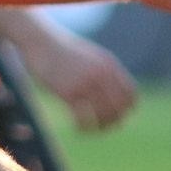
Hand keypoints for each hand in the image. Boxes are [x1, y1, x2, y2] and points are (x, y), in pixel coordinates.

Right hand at [17, 28, 136, 130]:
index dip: (126, 110)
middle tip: (103, 128)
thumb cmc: (62, 50)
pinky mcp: (68, 91)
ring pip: (102, 115)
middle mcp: (100, 73)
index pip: (130, 95)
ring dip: (98, 128)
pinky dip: (82, 127)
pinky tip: (76, 128)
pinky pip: (83, 117)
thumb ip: (104, 71)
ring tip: (89, 130)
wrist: (40, 40)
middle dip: (113, 122)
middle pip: (118, 108)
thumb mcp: (90, 55)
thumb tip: (115, 92)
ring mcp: (85, 82)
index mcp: (108, 64)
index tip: (117, 117)